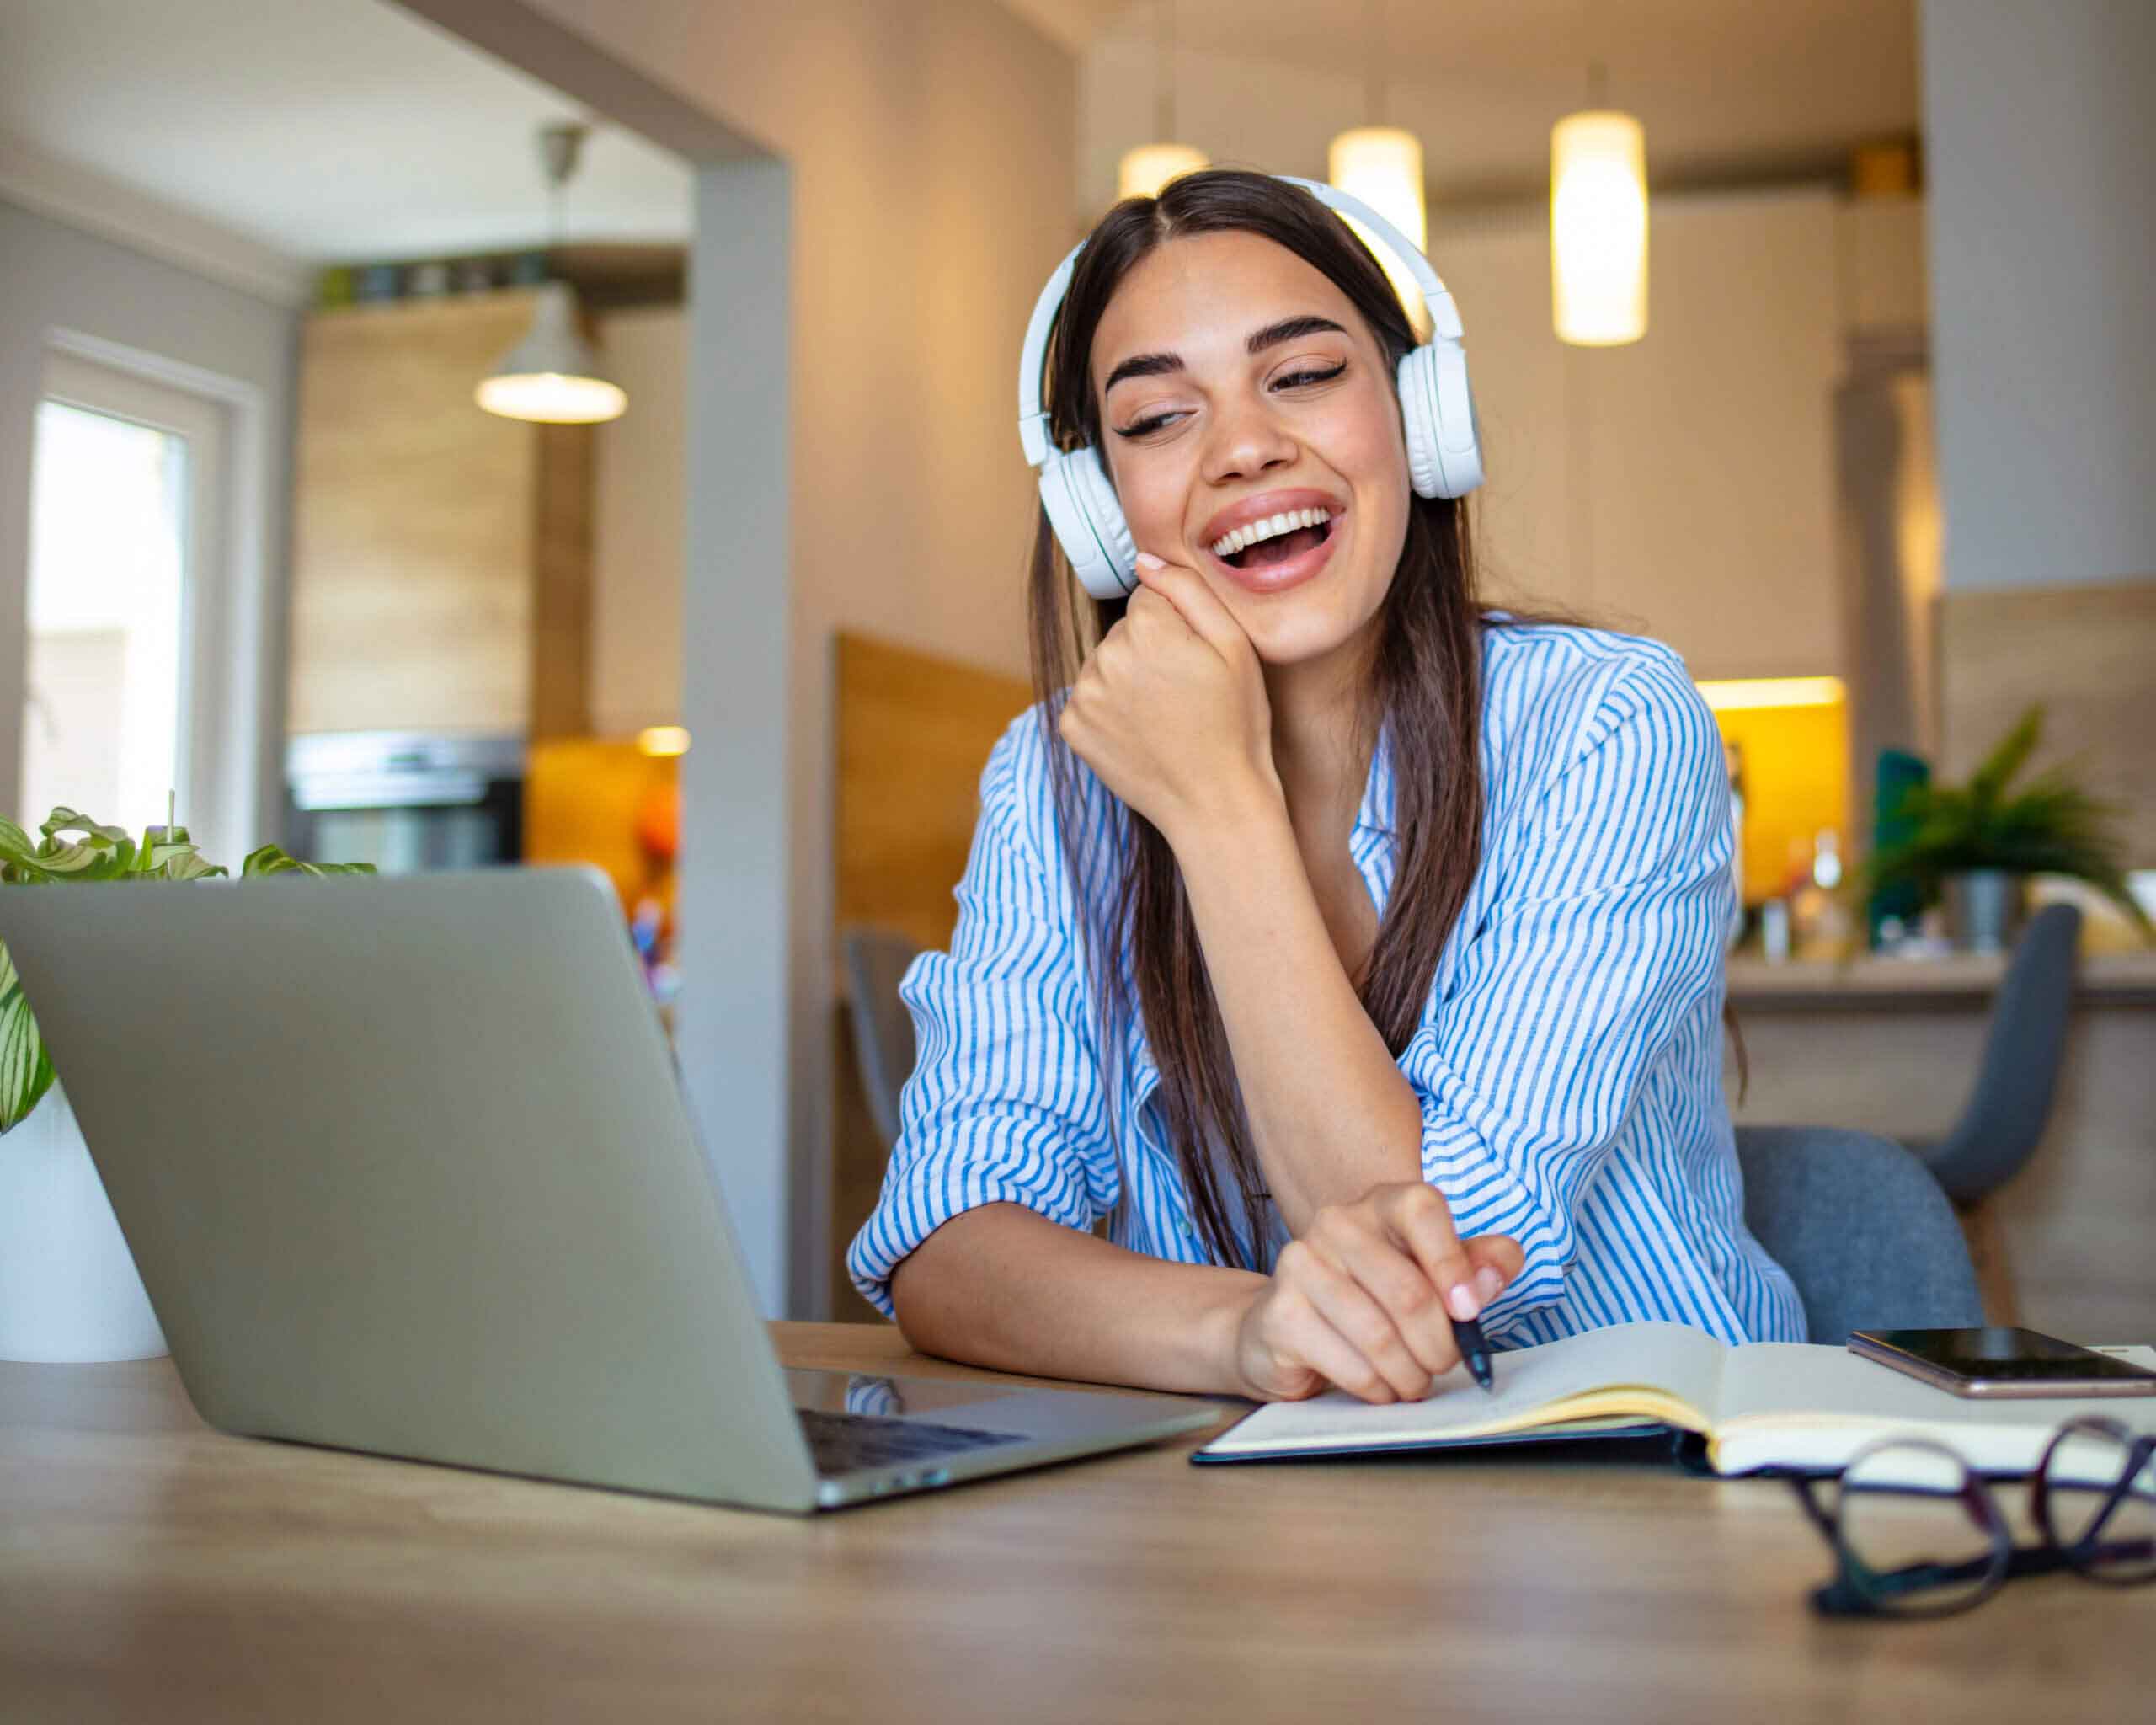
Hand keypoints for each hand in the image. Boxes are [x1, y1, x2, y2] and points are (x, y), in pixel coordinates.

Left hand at [1056, 553, 1276, 842]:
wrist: (1215, 803)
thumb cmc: (1236, 724)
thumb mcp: (1234, 646)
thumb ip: (1188, 590)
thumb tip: (1145, 559)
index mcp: (1145, 626)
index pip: (1151, 600)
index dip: (1180, 628)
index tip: (1197, 663)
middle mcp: (1105, 654)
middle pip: (1126, 632)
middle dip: (1151, 652)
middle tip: (1186, 695)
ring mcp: (1084, 693)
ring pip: (1106, 665)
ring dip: (1128, 681)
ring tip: (1164, 716)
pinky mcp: (1072, 727)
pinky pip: (1089, 700)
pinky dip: (1109, 712)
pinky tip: (1140, 733)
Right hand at [1227, 1182, 1524, 1402]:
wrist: (1290, 1323)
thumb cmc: (1377, 1296)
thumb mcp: (1435, 1274)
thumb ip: (1477, 1267)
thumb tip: (1491, 1277)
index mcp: (1382, 1203)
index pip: (1421, 1209)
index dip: (1452, 1263)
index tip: (1468, 1313)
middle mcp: (1336, 1223)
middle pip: (1408, 1291)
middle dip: (1439, 1346)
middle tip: (1445, 1365)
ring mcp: (1300, 1264)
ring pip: (1379, 1335)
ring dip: (1410, 1374)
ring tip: (1415, 1382)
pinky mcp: (1281, 1313)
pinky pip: (1348, 1365)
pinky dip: (1377, 1388)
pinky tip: (1381, 1388)